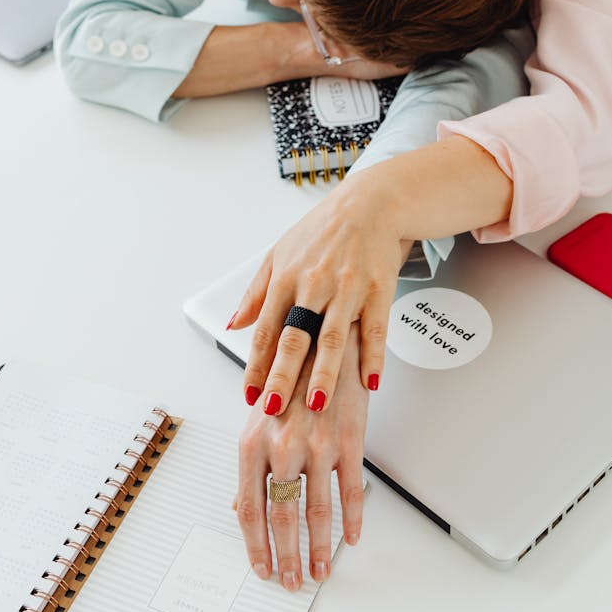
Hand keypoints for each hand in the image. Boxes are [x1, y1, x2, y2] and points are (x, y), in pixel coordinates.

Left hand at [232, 168, 405, 414]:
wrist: (369, 204)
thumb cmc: (323, 230)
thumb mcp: (279, 254)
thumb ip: (256, 293)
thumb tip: (233, 325)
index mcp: (287, 278)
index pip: (265, 330)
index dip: (256, 365)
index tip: (250, 394)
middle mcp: (314, 285)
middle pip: (295, 338)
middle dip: (282, 376)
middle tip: (273, 407)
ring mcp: (347, 288)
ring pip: (333, 338)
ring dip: (324, 374)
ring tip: (315, 403)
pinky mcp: (378, 290)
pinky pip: (374, 330)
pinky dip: (373, 358)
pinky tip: (369, 382)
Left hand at [236, 325, 368, 589]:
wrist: (326, 340)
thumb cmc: (291, 377)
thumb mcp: (259, 417)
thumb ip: (251, 464)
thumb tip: (241, 506)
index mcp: (252, 443)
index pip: (250, 509)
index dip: (256, 545)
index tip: (262, 568)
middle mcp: (282, 446)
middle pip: (282, 517)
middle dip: (287, 556)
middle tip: (292, 580)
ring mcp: (317, 445)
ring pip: (317, 511)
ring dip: (320, 548)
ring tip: (320, 569)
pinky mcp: (349, 440)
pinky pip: (350, 491)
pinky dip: (352, 520)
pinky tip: (351, 537)